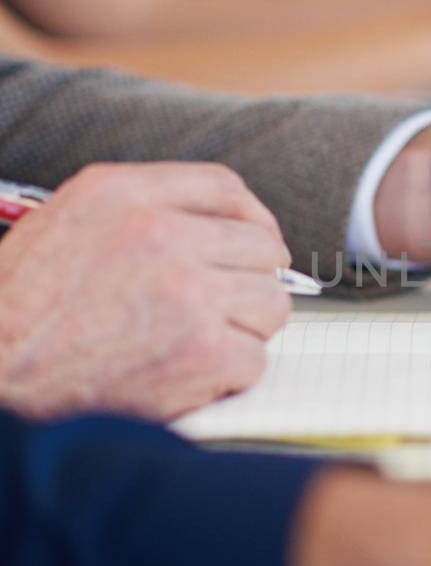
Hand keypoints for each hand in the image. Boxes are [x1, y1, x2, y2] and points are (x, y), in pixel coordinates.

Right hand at [0, 163, 291, 420]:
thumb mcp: (63, 226)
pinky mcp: (202, 352)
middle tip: (224, 307)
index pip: (223, 187)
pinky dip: (229, 377)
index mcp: (120, 195)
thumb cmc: (17, 315)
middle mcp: (159, 234)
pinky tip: (189, 377)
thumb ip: (135, 211)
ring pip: (270, 304)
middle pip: (260, 247)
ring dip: (244, 329)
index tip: (256, 240)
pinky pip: (254, 359)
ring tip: (198, 343)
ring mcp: (187, 293)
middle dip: (248, 281)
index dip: (251, 218)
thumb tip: (210, 225)